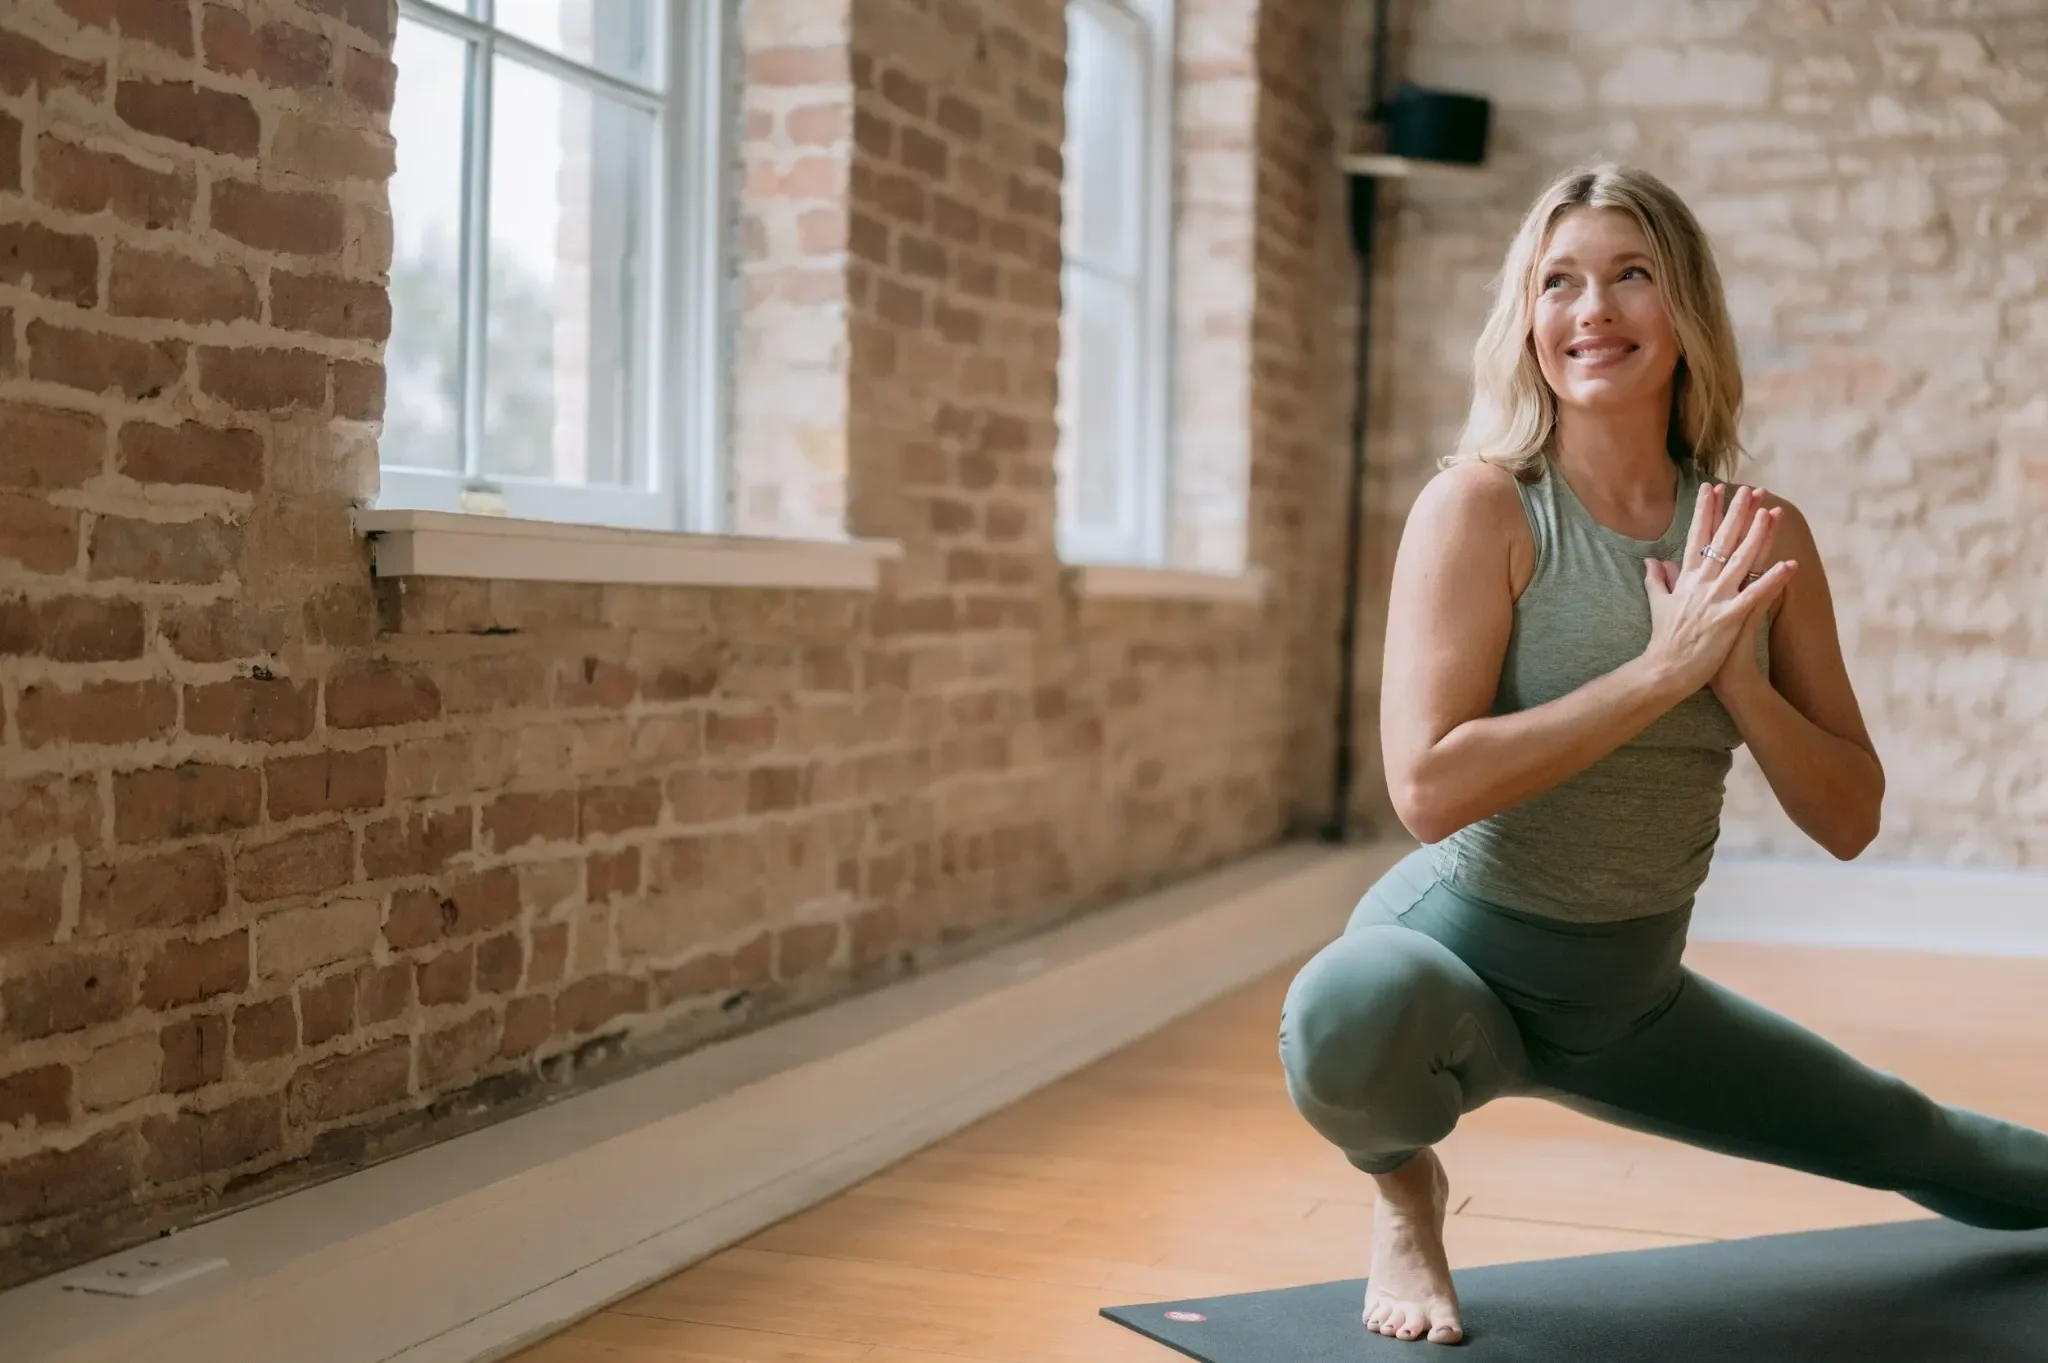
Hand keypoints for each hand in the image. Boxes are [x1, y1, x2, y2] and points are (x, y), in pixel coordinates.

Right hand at [1641, 483, 1796, 695]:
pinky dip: (1773, 580)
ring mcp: (1715, 600)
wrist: (1664, 671)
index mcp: (1686, 579)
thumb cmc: (1663, 641)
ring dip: (1758, 536)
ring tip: (1772, 514)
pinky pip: (1755, 596)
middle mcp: (1701, 584)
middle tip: (1751, 489)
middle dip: (1737, 513)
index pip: (1697, 538)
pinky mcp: (1729, 619)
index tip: (1713, 489)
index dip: (1706, 512)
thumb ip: (1657, 580)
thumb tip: (1652, 561)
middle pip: (1722, 542)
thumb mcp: (1658, 605)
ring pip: (1741, 561)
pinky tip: (1790, 565)